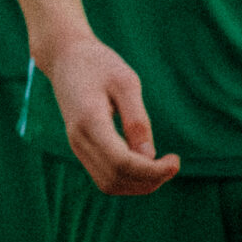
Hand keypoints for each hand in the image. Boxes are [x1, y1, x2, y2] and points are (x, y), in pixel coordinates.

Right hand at [45, 33, 178, 195]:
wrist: (65, 57)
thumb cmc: (98, 64)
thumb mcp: (126, 82)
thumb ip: (137, 119)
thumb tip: (149, 156)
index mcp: (89, 121)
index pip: (122, 162)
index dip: (152, 170)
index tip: (176, 160)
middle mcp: (78, 139)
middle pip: (116, 178)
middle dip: (149, 180)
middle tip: (172, 163)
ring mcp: (76, 145)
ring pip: (108, 184)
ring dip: (138, 184)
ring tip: (161, 167)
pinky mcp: (80, 147)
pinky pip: (104, 176)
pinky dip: (127, 179)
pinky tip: (144, 164)